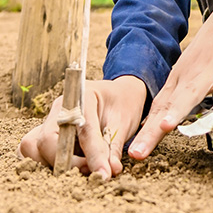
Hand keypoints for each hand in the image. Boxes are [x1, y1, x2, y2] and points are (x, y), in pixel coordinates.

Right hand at [18, 75, 146, 178]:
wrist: (118, 95)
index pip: (82, 131)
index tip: (104, 174)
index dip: (92, 156)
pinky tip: (70, 163)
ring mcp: (49, 119)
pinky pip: (33, 151)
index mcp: (82, 96)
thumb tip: (108, 172)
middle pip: (45, 141)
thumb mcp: (124, 122)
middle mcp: (60, 107)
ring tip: (80, 166)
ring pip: (32, 147)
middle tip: (90, 170)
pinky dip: (46, 162)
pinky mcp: (45, 132)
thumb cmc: (122, 105)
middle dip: (66, 163)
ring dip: (52, 164)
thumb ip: (113, 147)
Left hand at [128, 0, 212, 159]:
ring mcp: (208, 68)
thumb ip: (177, 99)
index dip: (145, 132)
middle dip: (152, 131)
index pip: (157, 110)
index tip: (133, 155)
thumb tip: (157, 126)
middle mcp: (188, 77)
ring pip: (194, 90)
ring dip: (179, 107)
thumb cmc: (209, 55)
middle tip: (137, 153)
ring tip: (166, 125)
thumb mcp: (189, 77)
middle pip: (169, 106)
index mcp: (177, 83)